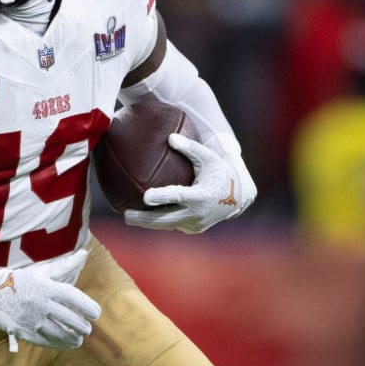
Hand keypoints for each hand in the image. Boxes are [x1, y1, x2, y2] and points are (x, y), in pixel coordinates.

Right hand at [0, 249, 101, 349]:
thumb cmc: (18, 281)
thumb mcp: (40, 272)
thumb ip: (64, 266)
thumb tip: (83, 254)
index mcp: (45, 287)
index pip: (72, 297)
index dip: (87, 306)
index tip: (96, 314)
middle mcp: (40, 304)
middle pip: (69, 319)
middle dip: (82, 326)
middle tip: (87, 328)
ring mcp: (32, 319)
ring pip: (60, 333)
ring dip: (73, 338)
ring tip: (79, 338)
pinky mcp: (24, 332)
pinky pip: (47, 341)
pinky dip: (60, 344)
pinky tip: (68, 344)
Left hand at [123, 133, 256, 233]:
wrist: (238, 196)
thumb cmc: (220, 171)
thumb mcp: (209, 157)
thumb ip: (190, 148)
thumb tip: (170, 137)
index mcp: (201, 196)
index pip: (178, 197)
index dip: (162, 197)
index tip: (145, 196)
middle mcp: (197, 213)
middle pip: (166, 218)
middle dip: (145, 218)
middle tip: (127, 214)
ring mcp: (194, 224)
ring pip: (166, 224)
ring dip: (147, 222)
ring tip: (127, 216)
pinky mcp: (192, 228)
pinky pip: (171, 224)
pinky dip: (156, 221)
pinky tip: (140, 216)